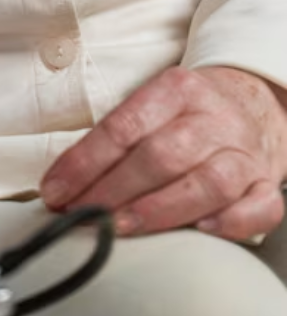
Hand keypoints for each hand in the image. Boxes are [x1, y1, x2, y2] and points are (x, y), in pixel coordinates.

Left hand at [40, 64, 286, 240]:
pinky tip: (203, 231)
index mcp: (176, 89)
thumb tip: (66, 180)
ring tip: (123, 226)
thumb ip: (118, 135)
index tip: (56, 190)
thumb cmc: (192, 109)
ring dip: (160, 210)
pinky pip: (260, 207)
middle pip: (160, 155)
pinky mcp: (267, 182)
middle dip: (114, 189)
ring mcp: (244, 152)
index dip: (85, 162)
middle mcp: (212, 118)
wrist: (255, 97)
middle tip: (82, 214)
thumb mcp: (155, 102)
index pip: (123, 126)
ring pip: (207, 182)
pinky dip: (232, 222)